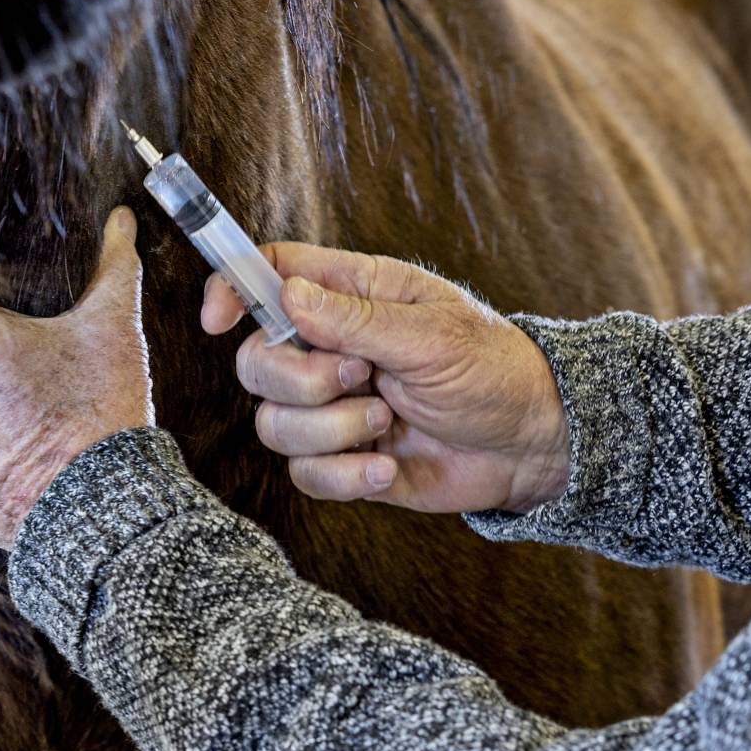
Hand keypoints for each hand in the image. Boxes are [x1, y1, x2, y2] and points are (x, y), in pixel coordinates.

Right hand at [203, 245, 569, 513]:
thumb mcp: (432, 336)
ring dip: (333, 431)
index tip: (219, 321)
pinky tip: (390, 468)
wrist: (531, 447)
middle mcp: (329, 349)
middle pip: (254, 362)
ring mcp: (331, 407)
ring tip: (389, 423)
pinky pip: (304, 475)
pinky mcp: (342, 459)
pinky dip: (347, 475)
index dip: (232, 289)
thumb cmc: (493, 372)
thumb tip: (288, 297)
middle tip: (364, 378)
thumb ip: (355, 318)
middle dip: (302, 381)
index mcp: (350, 295)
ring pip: (273, 425)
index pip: (268, 275)